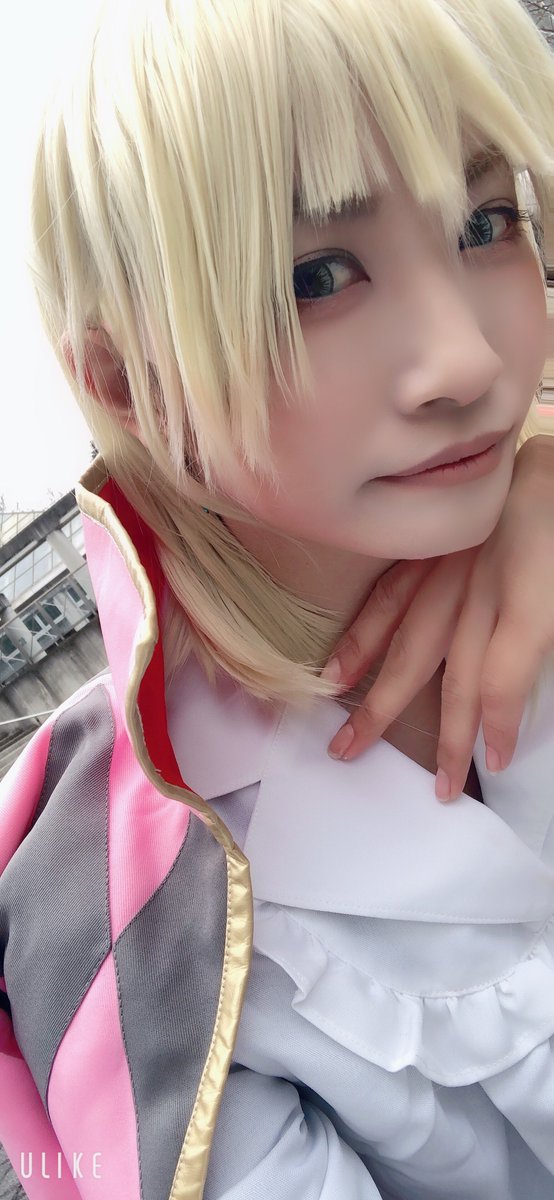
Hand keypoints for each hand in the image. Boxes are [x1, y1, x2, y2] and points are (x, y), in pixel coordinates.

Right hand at [324, 433, 553, 801]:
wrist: (544, 451)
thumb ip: (541, 639)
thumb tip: (516, 700)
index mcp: (530, 593)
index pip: (506, 673)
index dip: (498, 722)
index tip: (492, 764)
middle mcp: (480, 586)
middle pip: (455, 670)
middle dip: (445, 732)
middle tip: (434, 787)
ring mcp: (447, 567)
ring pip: (411, 641)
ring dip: (383, 693)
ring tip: (352, 737)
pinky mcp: (426, 550)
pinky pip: (389, 597)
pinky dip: (363, 636)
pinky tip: (338, 666)